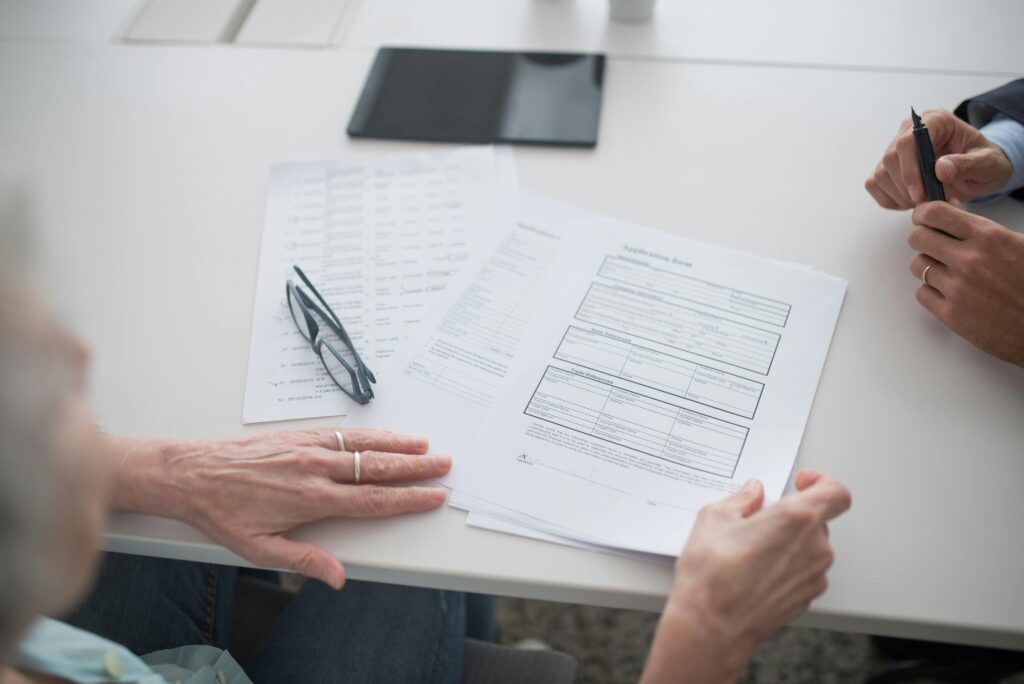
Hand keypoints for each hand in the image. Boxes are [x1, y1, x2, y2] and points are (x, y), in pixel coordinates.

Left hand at [107, 428, 451, 588]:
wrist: (191, 473)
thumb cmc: (223, 512)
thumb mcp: (258, 549)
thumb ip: (303, 561)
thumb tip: (337, 577)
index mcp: (310, 499)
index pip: (372, 500)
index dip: (408, 499)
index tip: (433, 496)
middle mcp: (314, 468)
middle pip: (376, 467)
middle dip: (414, 467)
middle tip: (443, 464)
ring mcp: (307, 447)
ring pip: (363, 444)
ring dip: (397, 445)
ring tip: (424, 445)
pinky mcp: (298, 436)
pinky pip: (343, 433)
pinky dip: (369, 433)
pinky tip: (384, 435)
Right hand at [640, 471, 850, 683]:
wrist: (712, 626)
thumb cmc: (713, 576)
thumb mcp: (715, 518)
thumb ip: (741, 499)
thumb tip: (752, 493)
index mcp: (797, 519)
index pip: (835, 493)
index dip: (821, 483)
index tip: (801, 482)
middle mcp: (814, 547)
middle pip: (818, 520)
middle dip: (793, 515)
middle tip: (761, 518)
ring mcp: (813, 576)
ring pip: (811, 547)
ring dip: (790, 542)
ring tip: (753, 548)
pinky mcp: (805, 598)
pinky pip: (804, 572)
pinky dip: (787, 566)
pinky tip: (756, 571)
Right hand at [866, 108, 1012, 208]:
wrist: (979, 172)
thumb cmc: (985, 164)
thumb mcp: (988, 164)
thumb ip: (968, 165)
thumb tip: (940, 168)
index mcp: (936, 121)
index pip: (908, 141)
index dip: (909, 170)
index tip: (920, 195)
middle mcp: (910, 130)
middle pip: (890, 159)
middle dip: (905, 187)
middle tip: (926, 204)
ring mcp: (896, 148)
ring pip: (881, 174)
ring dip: (899, 196)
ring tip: (924, 203)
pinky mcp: (888, 166)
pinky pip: (875, 185)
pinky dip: (890, 199)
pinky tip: (911, 202)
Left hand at [908, 202, 1023, 366]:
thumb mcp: (1017, 244)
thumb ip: (982, 231)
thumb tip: (952, 215)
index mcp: (989, 237)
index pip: (935, 213)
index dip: (923, 214)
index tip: (923, 219)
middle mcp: (969, 260)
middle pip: (917, 238)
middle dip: (922, 239)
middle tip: (933, 246)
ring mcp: (958, 288)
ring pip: (918, 266)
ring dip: (929, 267)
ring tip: (950, 273)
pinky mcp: (951, 314)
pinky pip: (922, 293)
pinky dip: (932, 292)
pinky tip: (950, 293)